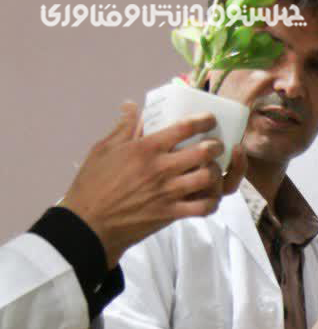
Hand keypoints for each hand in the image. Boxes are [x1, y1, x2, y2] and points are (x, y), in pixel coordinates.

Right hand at [61, 103, 246, 267]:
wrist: (90, 222)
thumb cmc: (93, 184)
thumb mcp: (103, 149)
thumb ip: (123, 127)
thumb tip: (132, 106)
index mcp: (145, 148)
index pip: (184, 128)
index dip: (204, 120)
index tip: (210, 119)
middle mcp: (161, 168)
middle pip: (204, 152)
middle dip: (216, 146)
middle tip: (217, 145)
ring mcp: (168, 192)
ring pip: (208, 178)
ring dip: (216, 172)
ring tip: (212, 169)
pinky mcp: (172, 213)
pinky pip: (204, 207)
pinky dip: (213, 201)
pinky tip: (210, 195)